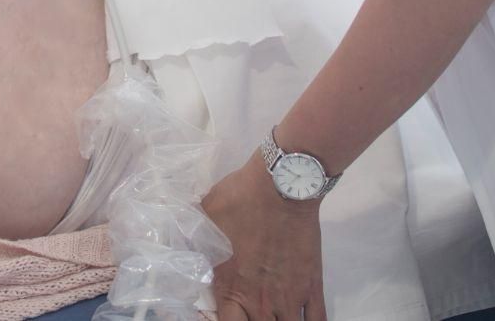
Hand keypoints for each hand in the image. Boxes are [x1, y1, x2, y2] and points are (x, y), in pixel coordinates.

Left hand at [202, 161, 326, 320]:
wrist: (281, 187)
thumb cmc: (238, 200)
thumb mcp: (203, 218)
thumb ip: (193, 240)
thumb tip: (177, 241)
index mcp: (231, 289)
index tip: (222, 313)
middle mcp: (261, 302)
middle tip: (249, 308)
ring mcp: (290, 297)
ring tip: (273, 312)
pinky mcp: (312, 287)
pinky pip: (316, 320)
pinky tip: (298, 317)